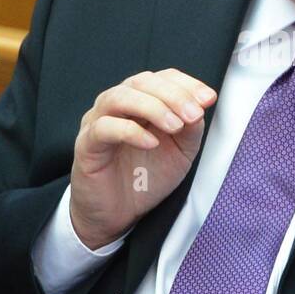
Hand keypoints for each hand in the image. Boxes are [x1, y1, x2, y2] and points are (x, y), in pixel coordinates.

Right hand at [70, 69, 216, 248]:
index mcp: (140, 102)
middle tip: (194, 114)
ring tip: (175, 126)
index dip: (186, 84)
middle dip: (173, 95)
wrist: (117, 215)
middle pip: (141, 82)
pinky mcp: (86, 145)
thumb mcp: (180, 151)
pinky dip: (130, 131)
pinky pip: (104, 128)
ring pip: (119, 97)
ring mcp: (97, 122)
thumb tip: (201, 105)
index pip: (161, 78)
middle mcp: (116, 106)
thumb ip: (191, 127)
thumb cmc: (145, 178)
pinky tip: (151, 142)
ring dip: (152, 108)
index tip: (208, 98)